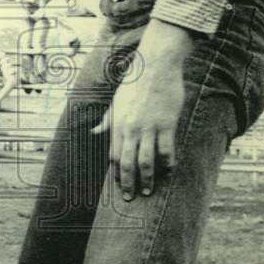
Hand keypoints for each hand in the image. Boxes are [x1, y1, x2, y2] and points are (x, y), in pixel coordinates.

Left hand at [92, 19, 193, 199]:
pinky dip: (167, 164)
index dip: (116, 173)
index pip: (113, 155)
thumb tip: (94, 132)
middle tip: (130, 198)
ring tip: (149, 191)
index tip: (118, 185)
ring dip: (147, 179)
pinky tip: (169, 172)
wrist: (156, 65)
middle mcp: (131, 128)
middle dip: (128, 183)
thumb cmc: (135, 82)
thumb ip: (107, 120)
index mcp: (117, 124)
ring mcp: (149, 127)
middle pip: (127, 163)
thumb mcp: (115, 101)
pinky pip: (167, 150)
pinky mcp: (166, 124)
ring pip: (146, 161)